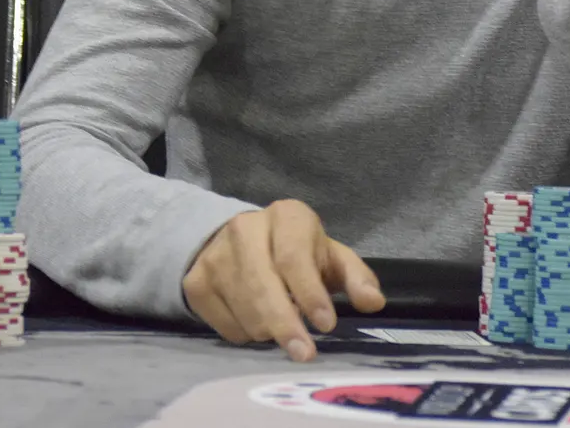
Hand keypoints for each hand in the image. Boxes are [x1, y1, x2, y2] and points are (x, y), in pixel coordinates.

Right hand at [183, 199, 386, 361]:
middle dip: (286, 325)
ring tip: (282, 327)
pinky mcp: (195, 282)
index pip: (293, 258)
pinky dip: (246, 334)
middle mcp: (244, 228)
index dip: (310, 294)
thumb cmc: (296, 252)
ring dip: (268, 331)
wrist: (237, 241)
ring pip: (244, 310)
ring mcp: (215, 255)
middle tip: (305, 353)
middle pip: (263, 286)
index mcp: (286, 216)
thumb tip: (374, 302)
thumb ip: (356, 278)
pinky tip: (256, 321)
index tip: (327, 325)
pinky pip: (224, 325)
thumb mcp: (330, 257)